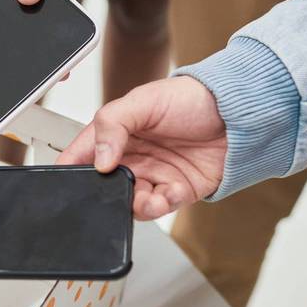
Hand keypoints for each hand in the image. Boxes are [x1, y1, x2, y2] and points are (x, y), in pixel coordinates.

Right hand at [56, 76, 227, 219]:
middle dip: (107, 195)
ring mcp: (153, 175)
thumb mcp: (143, 101)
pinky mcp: (176, 191)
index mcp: (115, 133)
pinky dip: (163, 205)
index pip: (82, 155)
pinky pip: (160, 208)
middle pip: (104, 186)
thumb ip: (112, 125)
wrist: (236, 114)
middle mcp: (131, 157)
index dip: (71, 169)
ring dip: (137, 205)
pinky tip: (172, 190)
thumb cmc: (191, 98)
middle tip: (119, 189)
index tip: (69, 181)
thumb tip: (98, 159)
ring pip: (130, 203)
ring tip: (150, 197)